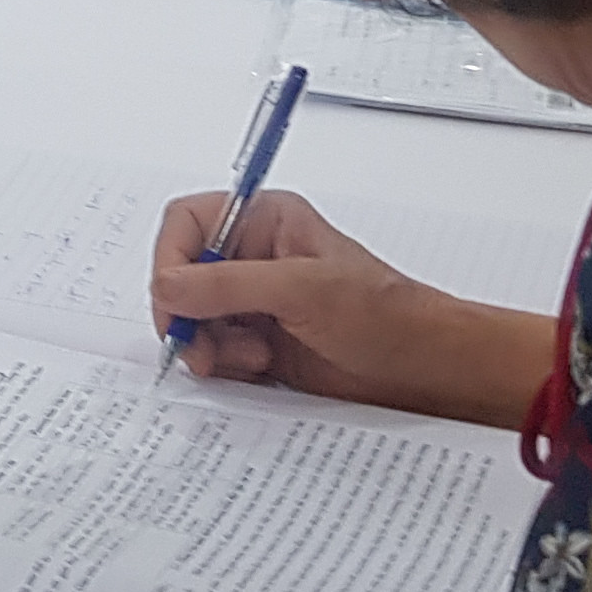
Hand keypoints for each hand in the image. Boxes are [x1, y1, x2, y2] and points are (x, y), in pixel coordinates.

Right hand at [147, 190, 552, 425]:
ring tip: (249, 357)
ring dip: (209, 344)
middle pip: (180, 276)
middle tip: (200, 344)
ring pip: (192, 320)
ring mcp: (255, 304)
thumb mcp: (302, 290)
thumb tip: (168, 287)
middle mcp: (253, 259)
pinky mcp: (258, 343)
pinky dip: (224, 366)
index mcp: (264, 222)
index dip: (170, 259)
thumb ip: (228, 284)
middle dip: (186, 313)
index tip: (173, 299)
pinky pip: (213, 353)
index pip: (187, 223)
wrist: (423, 369)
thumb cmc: (385, 315)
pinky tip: (260, 367)